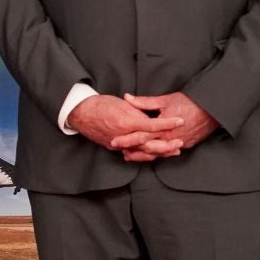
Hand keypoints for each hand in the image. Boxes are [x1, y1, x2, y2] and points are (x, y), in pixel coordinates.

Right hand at [67, 93, 183, 160]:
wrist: (80, 113)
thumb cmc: (100, 105)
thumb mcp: (121, 104)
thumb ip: (138, 111)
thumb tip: (150, 118)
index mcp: (127, 122)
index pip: (152, 125)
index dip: (168, 123)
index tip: (180, 121)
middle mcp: (124, 136)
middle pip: (150, 144)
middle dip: (167, 145)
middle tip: (180, 143)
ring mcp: (118, 144)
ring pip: (142, 152)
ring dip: (159, 153)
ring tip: (173, 151)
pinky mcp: (114, 147)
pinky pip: (132, 154)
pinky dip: (145, 155)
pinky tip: (154, 155)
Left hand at [122, 91, 218, 155]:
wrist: (214, 108)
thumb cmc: (190, 102)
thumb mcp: (165, 100)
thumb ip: (144, 102)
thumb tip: (127, 97)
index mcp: (163, 128)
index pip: (141, 136)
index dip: (127, 139)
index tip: (114, 141)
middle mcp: (171, 139)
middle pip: (148, 148)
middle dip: (134, 151)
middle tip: (121, 152)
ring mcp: (180, 143)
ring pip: (159, 153)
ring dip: (145, 154)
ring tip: (132, 155)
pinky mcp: (188, 144)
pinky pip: (170, 151)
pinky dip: (160, 153)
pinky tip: (151, 152)